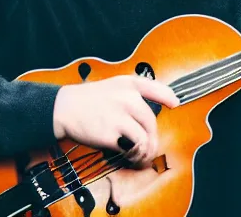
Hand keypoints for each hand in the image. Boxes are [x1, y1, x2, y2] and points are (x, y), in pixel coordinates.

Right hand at [53, 75, 178, 167]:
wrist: (65, 108)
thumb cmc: (89, 100)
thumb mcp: (113, 87)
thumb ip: (132, 95)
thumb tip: (149, 115)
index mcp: (129, 84)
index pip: (155, 88)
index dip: (167, 96)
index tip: (175, 103)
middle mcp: (128, 97)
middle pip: (151, 121)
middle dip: (152, 138)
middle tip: (148, 148)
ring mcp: (120, 115)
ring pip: (145, 137)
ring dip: (145, 151)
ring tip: (139, 156)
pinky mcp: (112, 133)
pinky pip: (132, 148)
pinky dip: (134, 155)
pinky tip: (128, 156)